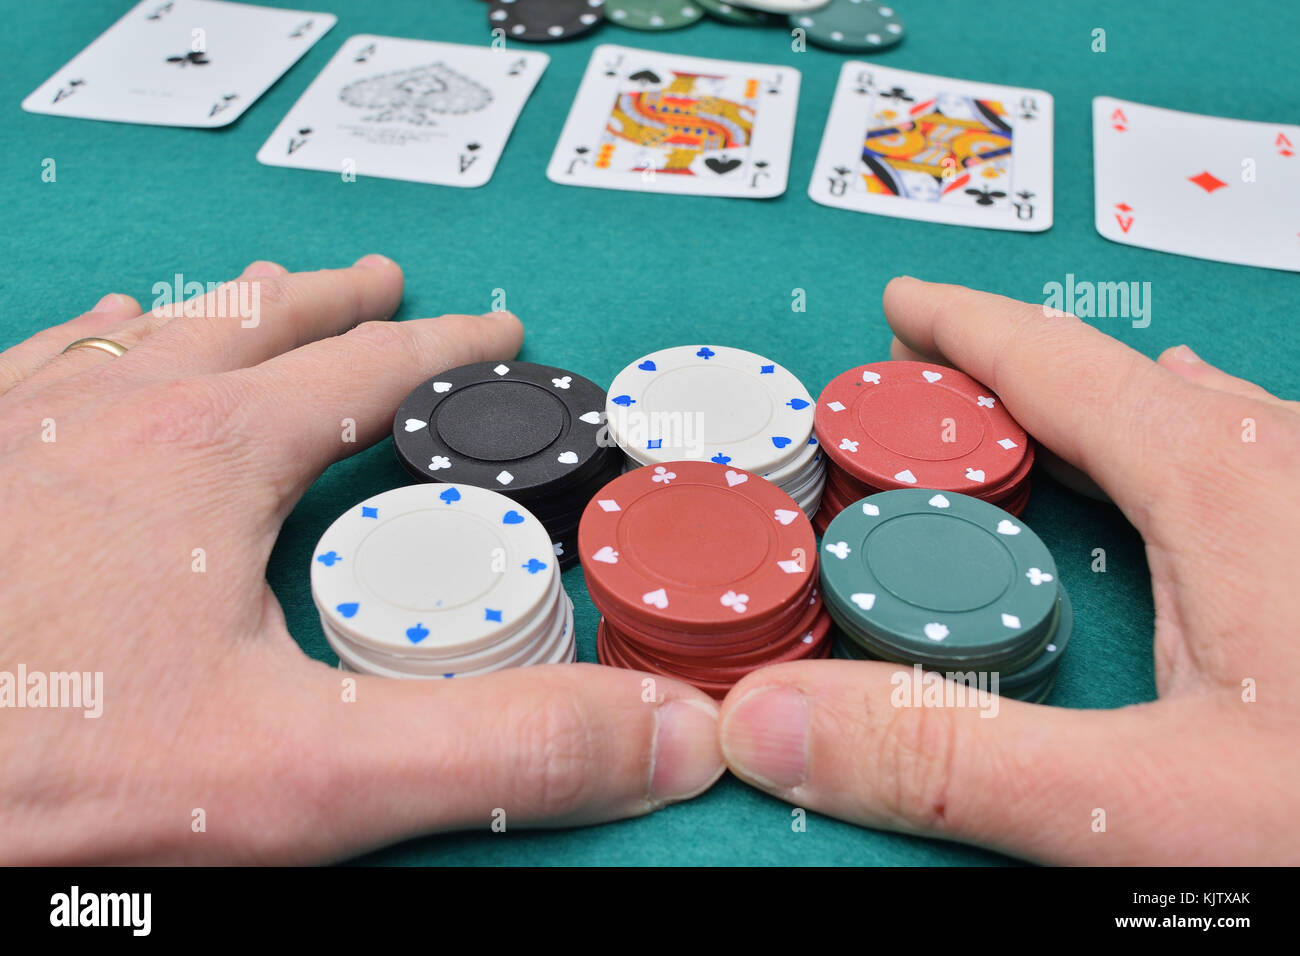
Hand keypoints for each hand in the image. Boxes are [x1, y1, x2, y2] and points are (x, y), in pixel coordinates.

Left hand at [0, 257, 721, 863]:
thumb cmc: (36, 762)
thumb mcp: (303, 773)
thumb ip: (495, 750)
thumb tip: (661, 735)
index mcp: (215, 449)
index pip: (371, 373)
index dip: (450, 352)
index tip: (493, 333)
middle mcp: (114, 405)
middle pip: (257, 319)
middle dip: (335, 302)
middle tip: (381, 283)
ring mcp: (15, 419)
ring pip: (145, 327)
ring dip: (218, 309)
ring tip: (251, 300)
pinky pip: (40, 357)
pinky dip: (94, 342)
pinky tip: (87, 354)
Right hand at [717, 276, 1299, 863]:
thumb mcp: (1155, 808)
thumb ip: (955, 761)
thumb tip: (774, 722)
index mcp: (1232, 489)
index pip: (1063, 368)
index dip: (968, 330)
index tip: (905, 306)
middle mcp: (1293, 473)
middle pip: (1135, 388)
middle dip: (1027, 380)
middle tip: (946, 404)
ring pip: (1217, 423)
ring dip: (1120, 418)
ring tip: (1060, 430)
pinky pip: (1265, 465)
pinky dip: (1197, 460)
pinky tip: (1211, 506)